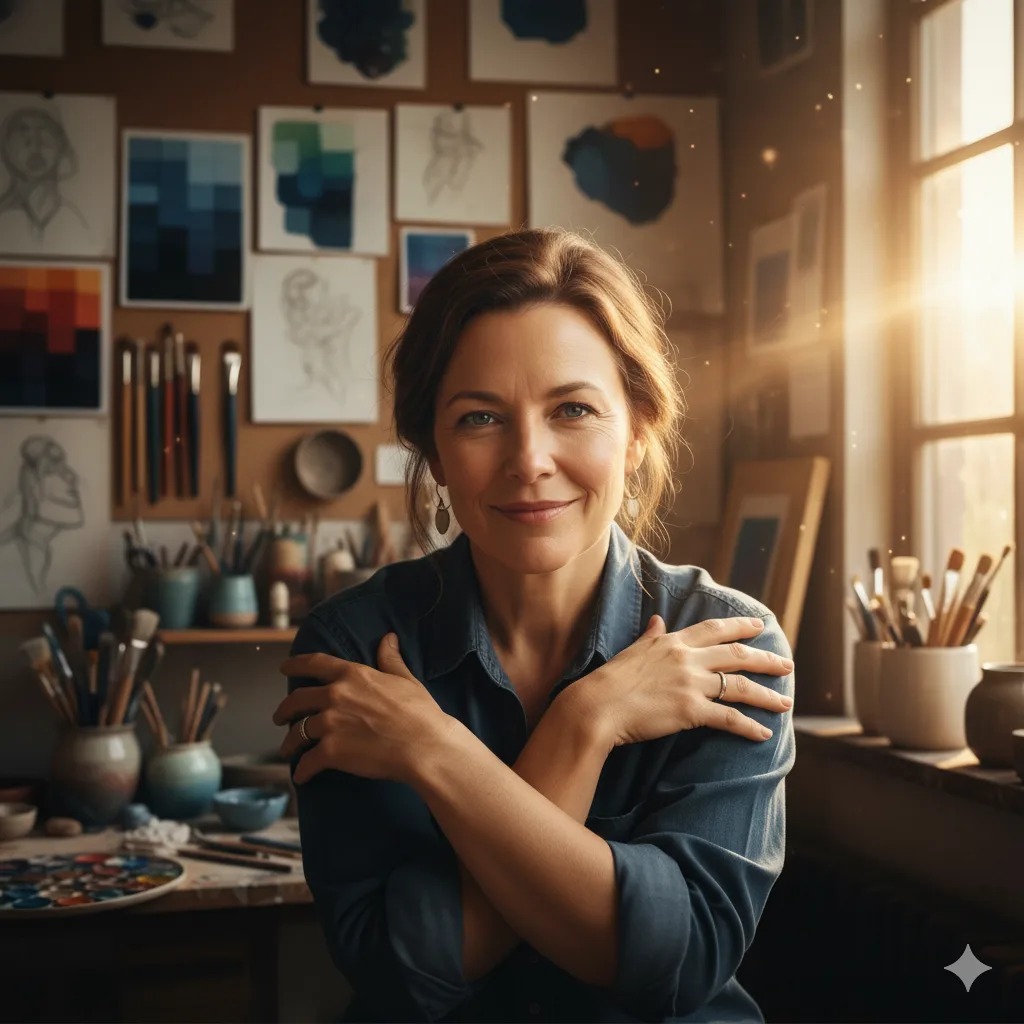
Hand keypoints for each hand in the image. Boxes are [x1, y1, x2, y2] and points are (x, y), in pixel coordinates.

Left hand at [274, 634, 452, 784]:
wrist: (425, 746)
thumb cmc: (420, 713)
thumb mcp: (405, 680)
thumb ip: (390, 659)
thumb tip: (388, 638)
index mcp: (352, 675)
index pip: (314, 663)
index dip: (295, 665)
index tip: (284, 668)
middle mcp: (335, 695)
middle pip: (297, 700)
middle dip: (284, 710)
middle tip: (280, 717)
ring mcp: (330, 723)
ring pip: (297, 733)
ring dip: (290, 744)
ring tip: (288, 750)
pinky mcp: (331, 751)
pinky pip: (307, 762)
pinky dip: (302, 771)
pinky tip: (301, 777)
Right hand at [567, 615, 793, 749]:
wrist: (598, 705)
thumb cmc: (610, 680)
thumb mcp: (632, 651)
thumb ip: (651, 636)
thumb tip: (658, 620)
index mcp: (673, 642)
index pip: (714, 629)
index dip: (740, 626)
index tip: (760, 626)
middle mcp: (687, 659)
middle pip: (737, 655)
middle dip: (766, 659)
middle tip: (787, 664)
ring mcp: (690, 684)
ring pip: (740, 686)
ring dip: (766, 695)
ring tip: (785, 703)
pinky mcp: (691, 711)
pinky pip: (729, 718)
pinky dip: (749, 727)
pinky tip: (763, 733)